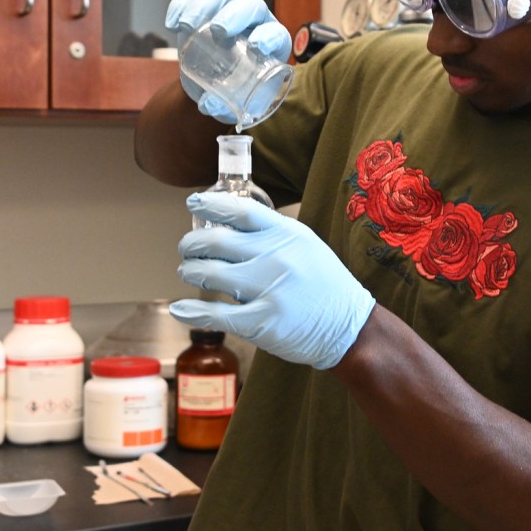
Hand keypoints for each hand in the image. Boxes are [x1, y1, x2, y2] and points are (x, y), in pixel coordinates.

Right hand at [166, 0, 291, 123]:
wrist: (210, 86)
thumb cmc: (232, 95)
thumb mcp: (233, 106)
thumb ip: (223, 108)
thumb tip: (208, 104)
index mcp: (272, 45)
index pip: (276, 33)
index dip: (269, 36)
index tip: (255, 47)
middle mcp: (254, 21)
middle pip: (251, 4)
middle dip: (235, 14)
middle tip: (217, 30)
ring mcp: (228, 8)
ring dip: (205, 4)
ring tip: (187, 26)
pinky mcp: (204, 5)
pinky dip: (181, 2)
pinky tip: (172, 23)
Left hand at [170, 193, 375, 369]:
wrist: (349, 327)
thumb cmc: (324, 284)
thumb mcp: (305, 245)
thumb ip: (271, 233)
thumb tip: (227, 222)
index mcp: (287, 233)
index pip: (240, 210)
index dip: (211, 204)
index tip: (192, 203)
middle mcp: (276, 257)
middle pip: (216, 241)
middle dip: (191, 244)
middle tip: (186, 249)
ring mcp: (268, 289)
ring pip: (209, 274)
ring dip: (190, 271)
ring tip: (189, 272)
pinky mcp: (261, 322)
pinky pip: (215, 313)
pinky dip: (192, 310)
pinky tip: (181, 308)